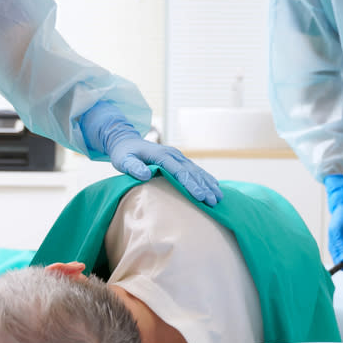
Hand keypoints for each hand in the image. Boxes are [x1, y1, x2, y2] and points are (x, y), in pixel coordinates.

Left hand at [80, 101, 222, 205]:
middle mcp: (173, 154)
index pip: (179, 171)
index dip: (190, 184)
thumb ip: (133, 167)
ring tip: (219, 197)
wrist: (126, 141)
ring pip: (196, 170)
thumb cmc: (123, 154)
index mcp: (162, 155)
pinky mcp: (178, 160)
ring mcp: (177, 156)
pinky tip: (214, 186)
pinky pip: (194, 169)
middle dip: (204, 187)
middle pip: (191, 172)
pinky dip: (205, 178)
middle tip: (214, 201)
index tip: (200, 196)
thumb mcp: (123, 160)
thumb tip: (146, 175)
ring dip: (208, 183)